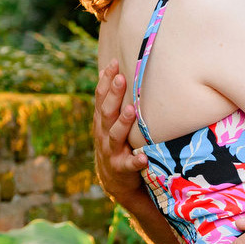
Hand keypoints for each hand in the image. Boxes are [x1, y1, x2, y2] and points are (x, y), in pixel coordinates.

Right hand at [93, 60, 148, 202]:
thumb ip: (113, 101)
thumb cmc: (117, 144)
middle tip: (121, 78)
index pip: (101, 97)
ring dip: (123, 123)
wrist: (114, 181)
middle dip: (114, 95)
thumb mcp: (112, 122)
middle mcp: (103, 134)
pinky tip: (143, 157)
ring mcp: (111, 151)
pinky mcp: (121, 169)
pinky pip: (128, 165)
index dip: (106, 81)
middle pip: (107, 112)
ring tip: (131, 110)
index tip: (113, 63)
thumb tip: (113, 70)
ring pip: (115, 135)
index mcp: (102, 121)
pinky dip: (135, 161)